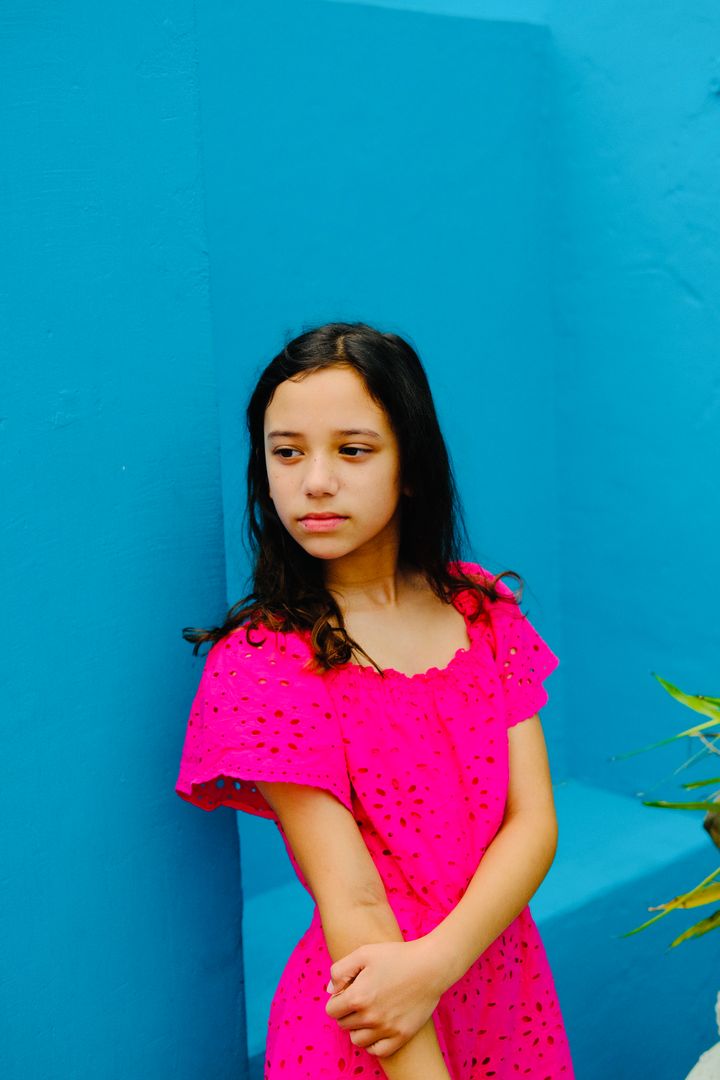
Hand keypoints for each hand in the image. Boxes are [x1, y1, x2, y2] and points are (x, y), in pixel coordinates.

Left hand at [325, 937, 443, 1057]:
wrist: (430, 965)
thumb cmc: (396, 956)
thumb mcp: (363, 953)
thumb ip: (339, 971)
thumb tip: (330, 991)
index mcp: (358, 997)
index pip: (332, 1010)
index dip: (336, 999)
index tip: (347, 991)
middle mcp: (370, 1017)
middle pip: (344, 1024)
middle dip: (347, 1012)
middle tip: (360, 998)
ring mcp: (387, 1029)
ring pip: (357, 1040)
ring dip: (358, 1028)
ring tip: (368, 1013)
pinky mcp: (402, 1036)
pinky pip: (378, 1051)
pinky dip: (373, 1043)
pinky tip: (377, 1028)